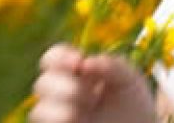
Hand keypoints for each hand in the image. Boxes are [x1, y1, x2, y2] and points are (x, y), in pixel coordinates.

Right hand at [30, 43, 156, 122]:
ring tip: (89, 109)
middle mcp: (62, 96)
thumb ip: (113, 65)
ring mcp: (60, 118)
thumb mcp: (130, 80)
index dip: (59, 57)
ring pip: (39, 110)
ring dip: (63, 108)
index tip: (79, 61)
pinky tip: (76, 117)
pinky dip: (58, 119)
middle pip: (42, 84)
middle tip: (92, 96)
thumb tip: (85, 63)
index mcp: (76, 75)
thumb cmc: (134, 106)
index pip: (53, 59)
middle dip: (66, 85)